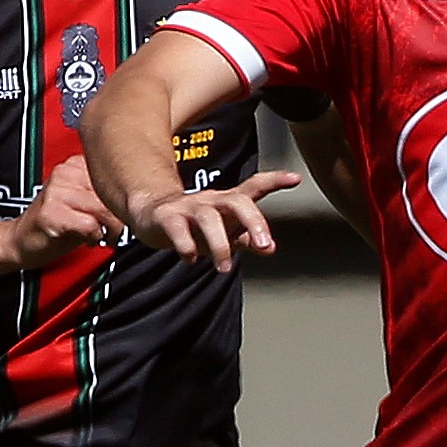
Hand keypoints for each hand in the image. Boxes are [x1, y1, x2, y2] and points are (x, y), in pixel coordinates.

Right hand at [4, 157, 114, 269]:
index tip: (124, 213)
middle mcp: (66, 172)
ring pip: (103, 208)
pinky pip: (89, 224)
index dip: (124, 199)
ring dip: (109, 229)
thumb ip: (106, 195)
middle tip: (114, 231)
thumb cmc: (57, 224)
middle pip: (112, 193)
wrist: (20, 241)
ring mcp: (56, 190)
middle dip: (119, 217)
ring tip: (102, 236)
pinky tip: (87, 239)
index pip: (116, 176)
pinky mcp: (51, 212)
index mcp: (76, 165)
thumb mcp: (85, 203)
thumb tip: (138, 200)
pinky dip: (94, 236)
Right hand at [128, 171, 302, 271]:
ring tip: (224, 268)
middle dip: (254, 222)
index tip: (296, 178)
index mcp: (227, 202)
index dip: (275, 181)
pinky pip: (178, 229)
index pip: (254, 187)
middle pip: (237, 201)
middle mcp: (211, 200)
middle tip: (265, 245)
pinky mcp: (166, 218)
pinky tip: (191, 258)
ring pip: (208, 218)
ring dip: (220, 245)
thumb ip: (247, 237)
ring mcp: (188, 207)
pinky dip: (186, 245)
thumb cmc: (195, 223)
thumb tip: (270, 249)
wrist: (151, 213)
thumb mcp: (225, 230)